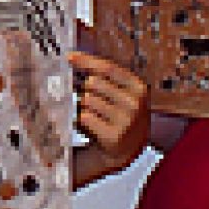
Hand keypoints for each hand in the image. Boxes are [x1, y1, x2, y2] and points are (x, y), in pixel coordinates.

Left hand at [70, 51, 148, 186]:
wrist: (129, 151)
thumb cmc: (121, 115)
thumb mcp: (123, 93)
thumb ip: (105, 76)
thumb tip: (73, 58)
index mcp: (138, 87)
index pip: (108, 67)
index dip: (86, 60)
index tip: (69, 57)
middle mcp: (134, 103)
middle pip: (93, 82)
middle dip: (88, 89)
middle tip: (96, 101)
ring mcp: (125, 120)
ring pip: (87, 99)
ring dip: (86, 105)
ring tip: (98, 115)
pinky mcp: (114, 135)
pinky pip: (85, 116)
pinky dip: (84, 119)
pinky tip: (95, 125)